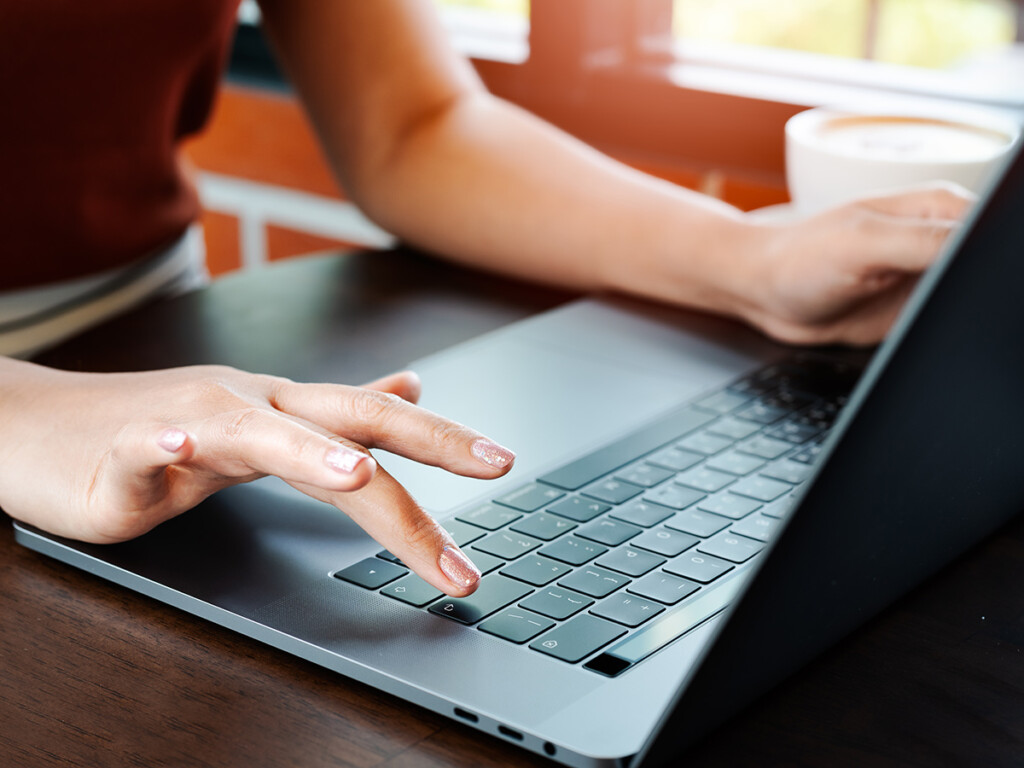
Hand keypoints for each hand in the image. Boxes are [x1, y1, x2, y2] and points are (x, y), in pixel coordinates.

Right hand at [0, 360, 514, 595]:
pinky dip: (168, 450)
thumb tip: (408, 386)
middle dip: (427, 442)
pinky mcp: (125, 453)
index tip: (503, 462)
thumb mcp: (264, 422)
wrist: (42, 428)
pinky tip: (183, 455)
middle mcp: (253, 407)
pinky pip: (149, 448)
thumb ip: (336, 414)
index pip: (380, 423)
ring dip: (309, 453)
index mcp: (288, 410)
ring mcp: (192, 424)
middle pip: (350, 418)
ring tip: (353, 478)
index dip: (444, 439)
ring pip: (259, 432)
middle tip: (491, 465)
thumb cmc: (159, 432)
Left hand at [735, 184, 974, 345]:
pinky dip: (952, 332)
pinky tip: (935, 334)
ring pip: (977, 295)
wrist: (763, 295)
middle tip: (956, 302)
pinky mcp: (919, 313)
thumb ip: (926, 242)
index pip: (998, 224)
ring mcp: (931, 278)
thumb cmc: (799, 258)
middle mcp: (941, 240)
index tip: (996, 276)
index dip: (1004, 253)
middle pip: (994, 262)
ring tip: (939, 315)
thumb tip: (983, 243)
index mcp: (940, 209)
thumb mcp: (864, 244)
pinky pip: (951, 323)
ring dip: (975, 310)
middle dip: (993, 286)